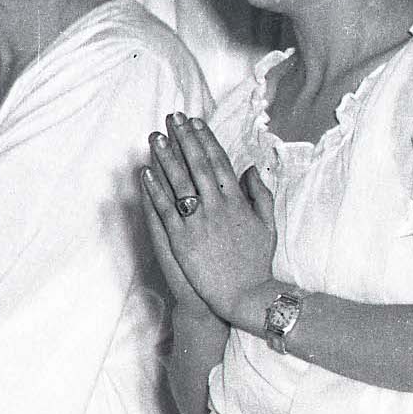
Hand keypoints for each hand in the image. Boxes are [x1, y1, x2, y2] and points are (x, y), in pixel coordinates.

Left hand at [136, 122, 279, 327]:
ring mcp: (198, 222)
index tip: (196, 122)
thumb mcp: (268, 226)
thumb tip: (250, 169)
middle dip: (184, 138)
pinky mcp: (181, 239)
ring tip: (155, 137)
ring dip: (165, 157)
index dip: (206, 140)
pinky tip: (144, 173)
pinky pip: (165, 209)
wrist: (244, 295)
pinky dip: (154, 190)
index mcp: (238, 201)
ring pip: (178, 182)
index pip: (218, 162)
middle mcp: (217, 206)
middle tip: (172, 118)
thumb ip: (260, 195)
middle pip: (197, 164)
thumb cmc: (257, 263)